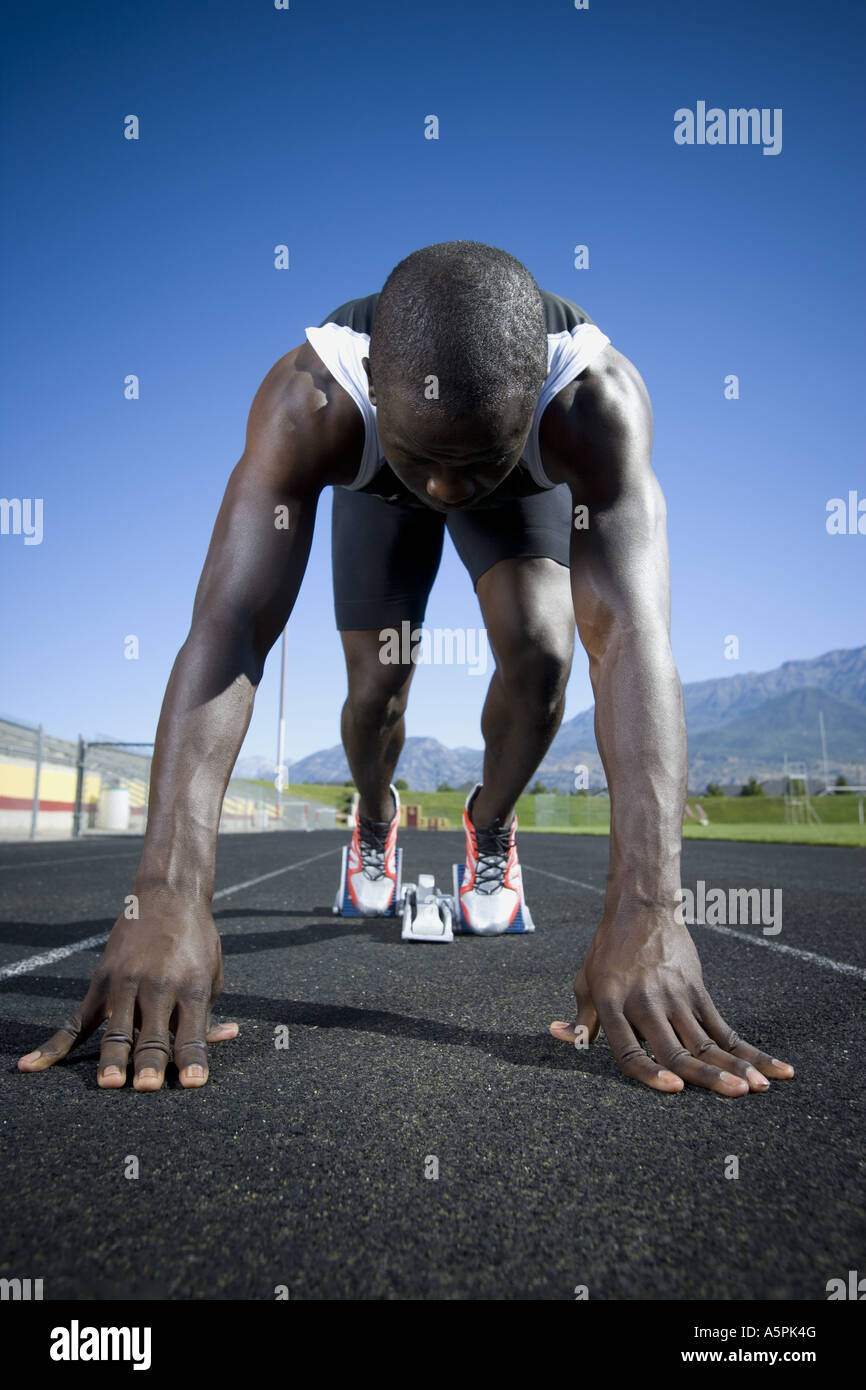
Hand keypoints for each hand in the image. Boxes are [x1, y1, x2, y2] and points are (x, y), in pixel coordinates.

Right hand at [18, 891, 237, 1089]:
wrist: (169, 896)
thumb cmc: (196, 942)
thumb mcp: (211, 975)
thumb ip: (207, 1012)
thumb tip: (224, 1038)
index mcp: (190, 987)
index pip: (191, 1032)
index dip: (193, 1060)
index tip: (192, 1084)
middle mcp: (157, 985)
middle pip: (151, 1033)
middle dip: (149, 1062)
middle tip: (146, 1087)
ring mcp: (125, 982)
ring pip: (116, 1030)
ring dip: (112, 1059)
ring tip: (110, 1083)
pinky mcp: (102, 981)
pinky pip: (76, 1020)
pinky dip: (53, 1045)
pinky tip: (32, 1065)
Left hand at [550, 910, 794, 1094]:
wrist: (641, 908)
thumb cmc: (607, 951)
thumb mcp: (586, 982)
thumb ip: (582, 1019)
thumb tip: (561, 1037)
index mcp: (613, 1004)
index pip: (630, 1049)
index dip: (651, 1073)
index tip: (675, 1089)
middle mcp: (646, 1002)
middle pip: (676, 1048)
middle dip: (706, 1075)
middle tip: (734, 1095)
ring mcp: (676, 996)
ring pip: (706, 1041)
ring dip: (733, 1067)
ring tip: (755, 1089)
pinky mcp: (698, 990)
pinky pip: (724, 1028)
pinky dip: (748, 1052)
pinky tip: (770, 1069)